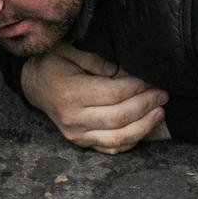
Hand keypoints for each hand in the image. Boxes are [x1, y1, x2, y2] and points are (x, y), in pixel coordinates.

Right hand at [20, 44, 170, 154]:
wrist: (34, 84)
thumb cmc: (53, 62)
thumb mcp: (68, 49)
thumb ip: (94, 58)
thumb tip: (118, 70)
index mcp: (70, 94)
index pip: (113, 94)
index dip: (136, 87)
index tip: (150, 79)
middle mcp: (73, 119)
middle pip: (119, 118)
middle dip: (146, 105)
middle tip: (163, 94)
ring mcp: (77, 135)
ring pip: (118, 139)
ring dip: (144, 127)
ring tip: (160, 112)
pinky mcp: (81, 143)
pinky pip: (111, 149)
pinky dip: (131, 141)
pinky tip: (145, 127)